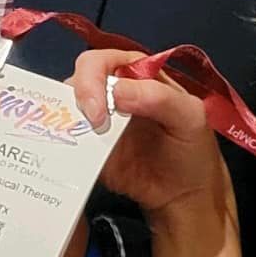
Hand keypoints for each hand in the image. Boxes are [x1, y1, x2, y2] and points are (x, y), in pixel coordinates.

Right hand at [70, 49, 230, 222]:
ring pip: (67, 105)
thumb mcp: (189, 117)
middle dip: (79, 95)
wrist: (185, 195)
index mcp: (136, 75)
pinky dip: (62, 141)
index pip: (104, 61)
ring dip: (67, 118)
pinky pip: (66, 138)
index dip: (95, 77)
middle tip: (94, 123)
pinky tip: (70, 152)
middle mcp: (112, 92)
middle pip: (79, 78)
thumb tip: (116, 91)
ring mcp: (97, 120)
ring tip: (80, 138)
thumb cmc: (192, 148)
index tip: (101, 109)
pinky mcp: (87, 147)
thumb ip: (159, 97)